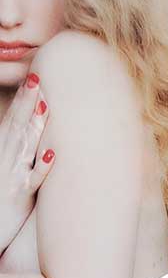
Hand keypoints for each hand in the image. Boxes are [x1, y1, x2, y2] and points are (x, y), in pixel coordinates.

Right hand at [0, 74, 52, 253]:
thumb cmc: (0, 200)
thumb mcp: (6, 170)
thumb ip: (17, 149)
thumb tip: (34, 133)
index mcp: (0, 151)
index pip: (11, 120)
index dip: (21, 99)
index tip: (33, 76)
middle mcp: (5, 160)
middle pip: (17, 127)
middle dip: (26, 102)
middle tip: (37, 77)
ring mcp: (12, 178)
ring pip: (24, 148)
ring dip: (34, 127)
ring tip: (44, 105)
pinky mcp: (20, 198)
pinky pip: (32, 182)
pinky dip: (41, 168)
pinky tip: (51, 155)